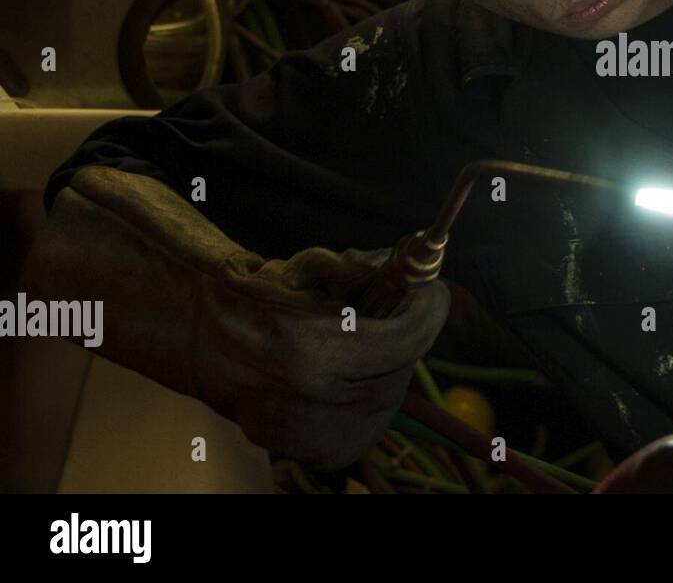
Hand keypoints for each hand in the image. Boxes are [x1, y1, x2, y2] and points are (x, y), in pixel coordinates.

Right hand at [201, 246, 449, 469]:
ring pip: (384, 400)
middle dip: (406, 335)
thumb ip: (366, 272)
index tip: (432, 291)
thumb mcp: (312, 268)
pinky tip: (345, 373)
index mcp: (309, 350)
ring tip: (361, 339)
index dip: (427, 309)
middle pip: (401, 370)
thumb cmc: (254, 292)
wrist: (197, 335)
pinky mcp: (302, 449)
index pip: (408, 339)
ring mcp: (304, 433)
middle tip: (398, 308)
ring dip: (387, 367)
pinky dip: (362, 398)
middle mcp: (309, 399)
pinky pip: (359, 425)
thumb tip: (412, 277)